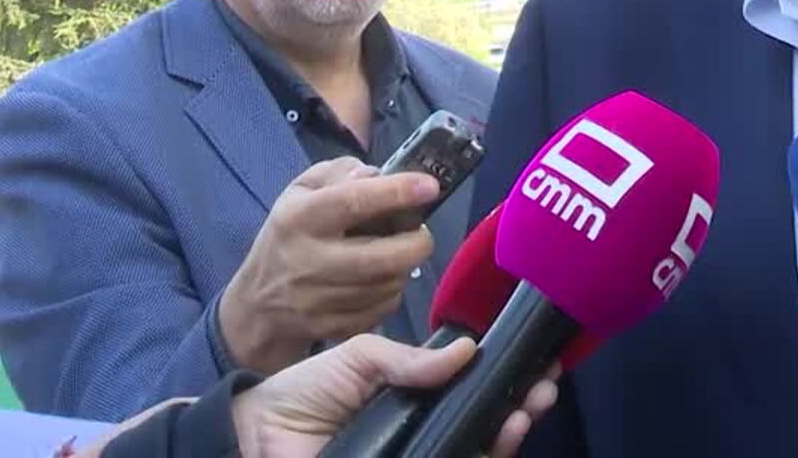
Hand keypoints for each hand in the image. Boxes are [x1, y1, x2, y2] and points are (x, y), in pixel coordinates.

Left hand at [75, 336, 557, 457]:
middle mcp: (425, 432)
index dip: (508, 378)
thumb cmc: (304, 393)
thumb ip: (408, 358)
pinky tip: (499, 439)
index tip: (539, 362)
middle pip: (487, 422)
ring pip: (478, 449)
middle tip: (543, 388)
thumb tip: (466, 350)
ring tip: (527, 410)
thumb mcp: (359, 358)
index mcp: (416, 399)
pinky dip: (483, 454)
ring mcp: (419, 455)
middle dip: (523, 404)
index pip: (475, 390)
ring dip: (511, 431)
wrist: (254, 438)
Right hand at [219, 157, 439, 373]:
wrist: (258, 301)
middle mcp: (306, 262)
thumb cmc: (290, 234)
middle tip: (422, 233)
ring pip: (385, 287)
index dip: (396, 193)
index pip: (352, 202)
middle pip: (379, 258)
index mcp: (298, 219)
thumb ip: (340, 172)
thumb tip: (375, 175)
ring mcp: (316, 301)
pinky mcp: (329, 328)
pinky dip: (391, 294)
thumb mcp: (302, 190)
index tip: (429, 186)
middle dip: (415, 244)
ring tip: (399, 254)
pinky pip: (380, 311)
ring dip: (404, 269)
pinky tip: (382, 280)